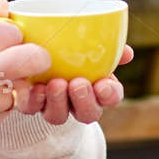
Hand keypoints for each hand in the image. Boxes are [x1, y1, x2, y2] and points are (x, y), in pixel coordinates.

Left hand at [15, 46, 134, 124]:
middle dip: (84, 101)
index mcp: (98, 88)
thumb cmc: (73, 42)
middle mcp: (77, 102)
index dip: (110, 95)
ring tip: (56, 83)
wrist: (35, 44)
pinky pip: (32, 109)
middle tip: (78, 84)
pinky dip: (34, 100)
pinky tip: (35, 87)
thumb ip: (111, 46)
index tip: (104, 84)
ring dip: (59, 102)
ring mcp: (53, 105)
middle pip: (88, 114)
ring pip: (59, 116)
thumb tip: (127, 53)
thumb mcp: (92, 42)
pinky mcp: (31, 103)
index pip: (111, 97)